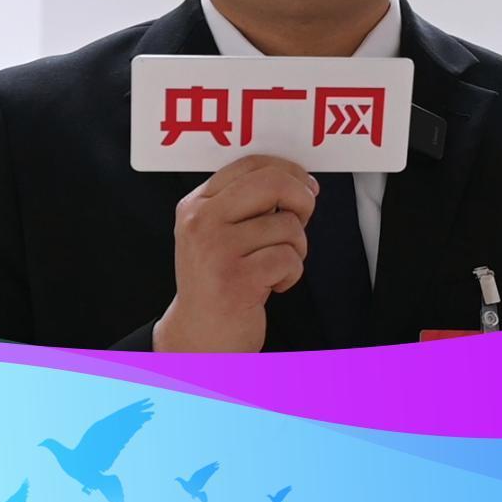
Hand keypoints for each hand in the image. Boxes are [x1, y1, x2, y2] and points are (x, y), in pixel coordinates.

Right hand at [153, 154, 317, 351]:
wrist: (200, 336)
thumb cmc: (219, 282)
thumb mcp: (219, 234)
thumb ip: (246, 205)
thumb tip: (297, 181)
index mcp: (196, 205)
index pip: (250, 164)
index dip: (288, 170)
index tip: (305, 185)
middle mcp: (200, 222)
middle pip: (272, 183)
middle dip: (302, 199)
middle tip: (303, 217)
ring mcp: (215, 250)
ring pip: (288, 226)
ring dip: (295, 249)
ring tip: (273, 267)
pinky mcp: (236, 280)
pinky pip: (289, 259)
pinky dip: (291, 274)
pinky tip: (272, 286)